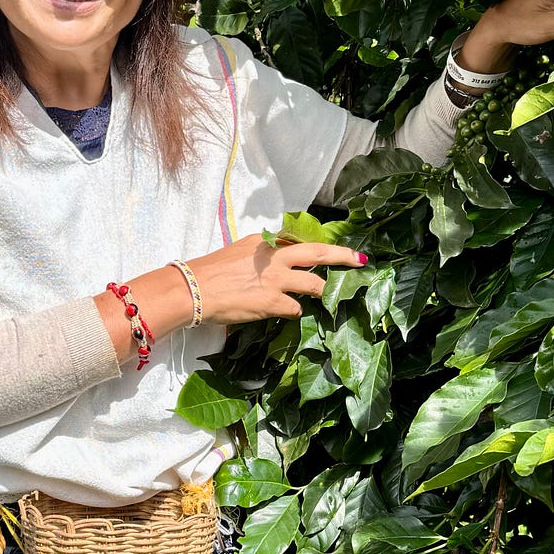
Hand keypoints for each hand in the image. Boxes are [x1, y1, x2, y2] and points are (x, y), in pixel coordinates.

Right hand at [189, 233, 366, 323]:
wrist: (193, 290)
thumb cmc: (209, 273)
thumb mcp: (238, 253)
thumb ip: (260, 255)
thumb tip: (277, 261)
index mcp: (263, 242)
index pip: (297, 240)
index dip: (316, 246)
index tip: (332, 249)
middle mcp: (273, 256)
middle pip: (317, 252)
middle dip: (342, 256)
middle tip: (360, 260)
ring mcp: (275, 279)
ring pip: (314, 284)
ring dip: (323, 292)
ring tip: (328, 297)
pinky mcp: (272, 302)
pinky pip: (296, 308)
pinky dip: (296, 311)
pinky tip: (290, 313)